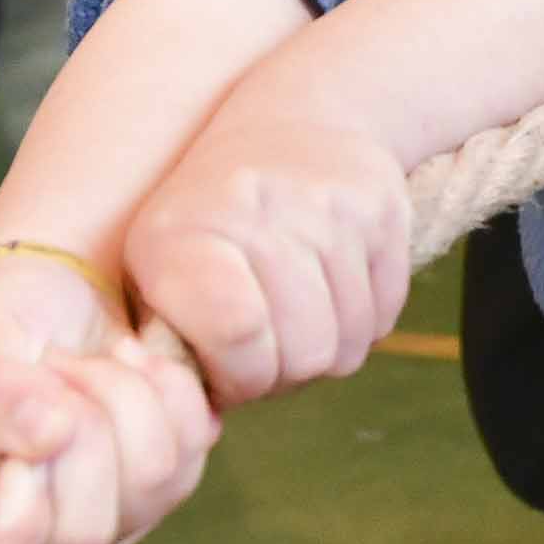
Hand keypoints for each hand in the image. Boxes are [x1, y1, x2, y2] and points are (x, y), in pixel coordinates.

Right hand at [0, 251, 224, 543]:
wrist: (58, 294)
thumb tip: (47, 437)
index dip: (9, 520)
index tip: (18, 444)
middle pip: (84, 533)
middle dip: (82, 426)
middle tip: (55, 366)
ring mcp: (103, 522)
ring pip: (149, 484)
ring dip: (124, 396)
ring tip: (87, 360)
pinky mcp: (163, 488)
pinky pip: (189, 451)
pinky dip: (167, 390)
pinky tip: (132, 362)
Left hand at [121, 110, 416, 409]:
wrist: (294, 118)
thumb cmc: (210, 224)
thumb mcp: (158, 275)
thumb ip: (167, 353)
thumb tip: (201, 424)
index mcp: (179, 236)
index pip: (238, 335)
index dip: (241, 375)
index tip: (227, 365)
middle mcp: (256, 209)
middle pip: (303, 353)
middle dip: (284, 371)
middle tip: (265, 344)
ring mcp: (327, 206)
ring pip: (348, 343)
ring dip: (324, 348)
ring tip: (295, 315)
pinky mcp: (384, 208)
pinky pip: (385, 315)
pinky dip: (360, 321)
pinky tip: (331, 289)